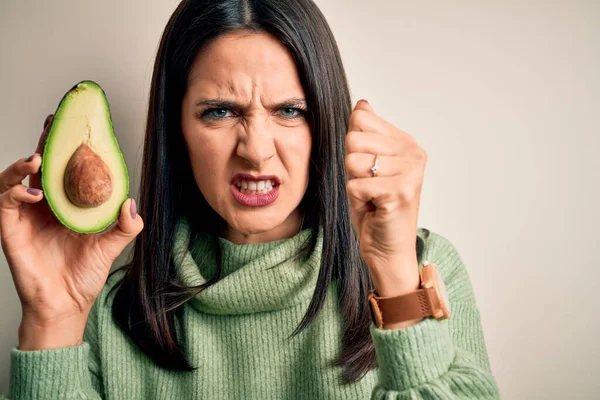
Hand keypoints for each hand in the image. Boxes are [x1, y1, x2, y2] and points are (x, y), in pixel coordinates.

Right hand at [0, 115, 143, 348]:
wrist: (66, 303)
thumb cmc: (85, 275)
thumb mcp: (112, 246)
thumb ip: (126, 226)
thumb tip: (132, 203)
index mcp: (68, 204)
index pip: (66, 168)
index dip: (68, 147)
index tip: (77, 126)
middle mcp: (45, 205)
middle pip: (40, 165)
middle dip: (45, 142)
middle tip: (53, 124)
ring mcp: (26, 215)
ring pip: (16, 178)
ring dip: (23, 164)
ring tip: (37, 160)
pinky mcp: (11, 229)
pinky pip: (5, 202)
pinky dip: (16, 193)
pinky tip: (34, 195)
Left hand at [345, 100, 426, 297]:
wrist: (388, 249)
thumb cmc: (375, 208)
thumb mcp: (366, 165)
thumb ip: (365, 134)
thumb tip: (362, 104)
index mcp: (407, 142)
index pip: (360, 119)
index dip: (353, 148)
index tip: (369, 170)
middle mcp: (414, 153)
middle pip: (353, 139)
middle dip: (352, 168)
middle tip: (369, 187)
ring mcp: (410, 172)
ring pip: (352, 162)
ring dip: (355, 184)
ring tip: (372, 198)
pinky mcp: (400, 192)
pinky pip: (354, 184)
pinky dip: (357, 200)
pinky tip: (374, 208)